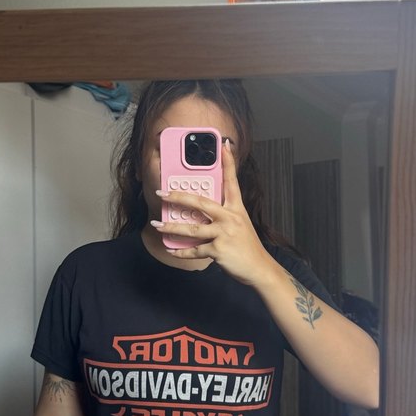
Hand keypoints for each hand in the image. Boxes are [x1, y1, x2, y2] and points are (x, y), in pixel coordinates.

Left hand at [151, 141, 273, 286]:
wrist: (259, 268)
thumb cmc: (247, 247)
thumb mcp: (240, 225)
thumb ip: (224, 217)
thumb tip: (201, 214)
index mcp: (237, 209)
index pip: (232, 182)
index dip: (228, 163)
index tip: (223, 146)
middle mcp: (230, 218)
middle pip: (201, 202)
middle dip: (178, 197)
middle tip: (162, 193)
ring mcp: (224, 233)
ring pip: (192, 229)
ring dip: (172, 227)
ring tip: (157, 224)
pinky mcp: (218, 250)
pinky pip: (195, 250)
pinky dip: (181, 252)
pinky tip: (171, 250)